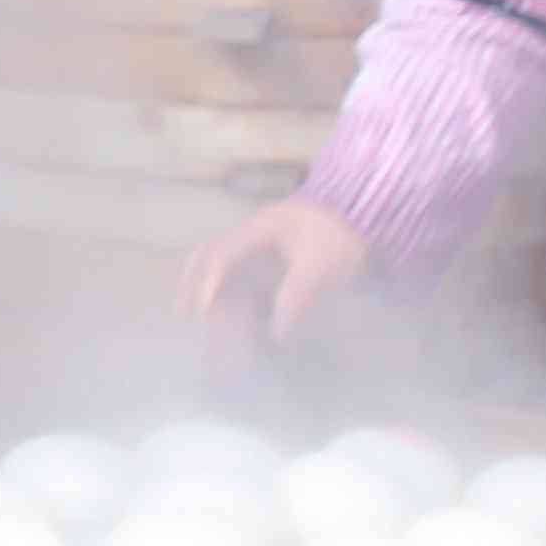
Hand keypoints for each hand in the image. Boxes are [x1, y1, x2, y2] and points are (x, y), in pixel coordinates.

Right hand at [184, 194, 371, 347]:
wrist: (361, 211)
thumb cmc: (340, 236)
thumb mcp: (322, 266)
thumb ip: (296, 296)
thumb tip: (276, 334)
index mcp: (260, 228)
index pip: (222, 256)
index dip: (209, 284)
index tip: (202, 311)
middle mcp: (251, 230)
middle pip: (207, 252)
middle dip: (192, 282)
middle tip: (184, 312)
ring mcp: (258, 236)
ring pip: (217, 256)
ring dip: (205, 282)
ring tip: (198, 312)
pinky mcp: (267, 246)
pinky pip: (234, 263)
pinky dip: (223, 283)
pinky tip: (226, 304)